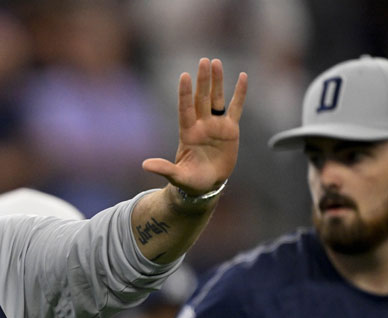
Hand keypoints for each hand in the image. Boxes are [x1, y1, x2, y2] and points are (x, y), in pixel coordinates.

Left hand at [143, 58, 247, 195]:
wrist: (206, 186)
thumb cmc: (190, 181)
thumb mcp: (177, 176)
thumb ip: (164, 168)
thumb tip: (144, 165)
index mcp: (187, 134)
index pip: (186, 109)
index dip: (185, 93)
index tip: (184, 76)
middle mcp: (201, 125)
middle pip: (201, 99)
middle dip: (203, 80)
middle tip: (203, 61)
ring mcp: (215, 126)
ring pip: (216, 99)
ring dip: (217, 81)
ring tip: (216, 62)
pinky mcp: (230, 130)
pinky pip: (236, 108)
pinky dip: (239, 93)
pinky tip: (242, 77)